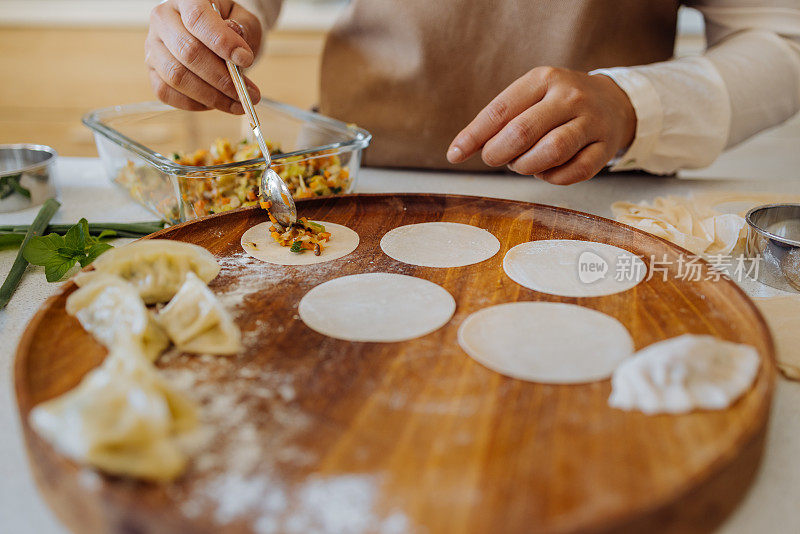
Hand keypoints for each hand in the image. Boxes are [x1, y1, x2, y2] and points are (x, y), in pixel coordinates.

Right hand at [146, 0, 261, 113]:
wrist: (215, 35)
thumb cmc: (230, 26)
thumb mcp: (244, 20)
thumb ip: (243, 29)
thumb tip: (236, 46)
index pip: (198, 19)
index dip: (222, 42)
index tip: (246, 59)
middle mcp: (163, 20)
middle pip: (188, 51)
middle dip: (222, 78)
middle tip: (247, 92)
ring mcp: (154, 47)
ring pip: (176, 76)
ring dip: (211, 96)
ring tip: (237, 103)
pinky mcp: (153, 72)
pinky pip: (166, 93)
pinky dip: (194, 104)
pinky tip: (215, 104)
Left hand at [446, 67, 635, 184]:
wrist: (613, 102)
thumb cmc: (557, 104)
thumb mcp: (529, 97)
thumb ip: (499, 120)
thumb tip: (462, 148)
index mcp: (543, 79)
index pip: (500, 111)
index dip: (474, 136)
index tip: (454, 154)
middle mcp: (569, 97)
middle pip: (523, 132)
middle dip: (499, 153)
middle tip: (494, 159)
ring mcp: (591, 121)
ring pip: (551, 152)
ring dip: (526, 166)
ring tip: (521, 164)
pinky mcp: (605, 147)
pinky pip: (573, 172)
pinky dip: (552, 178)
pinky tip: (546, 171)